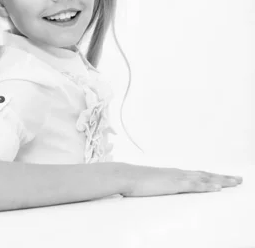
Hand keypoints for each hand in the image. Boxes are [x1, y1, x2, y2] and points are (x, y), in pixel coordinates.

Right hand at [120, 164, 242, 196]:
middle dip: (223, 177)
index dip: (211, 177)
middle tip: (239, 179)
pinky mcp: (174, 184)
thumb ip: (156, 184)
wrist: (124, 176)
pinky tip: (218, 188)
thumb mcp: (148, 183)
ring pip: (205, 179)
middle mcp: (177, 173)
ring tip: (236, 182)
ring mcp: (177, 178)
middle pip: (205, 175)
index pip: (196, 175)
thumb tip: (156, 188)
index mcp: (172, 174)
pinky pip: (195, 186)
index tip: (223, 178)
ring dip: (221, 180)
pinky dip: (208, 186)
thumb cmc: (133, 180)